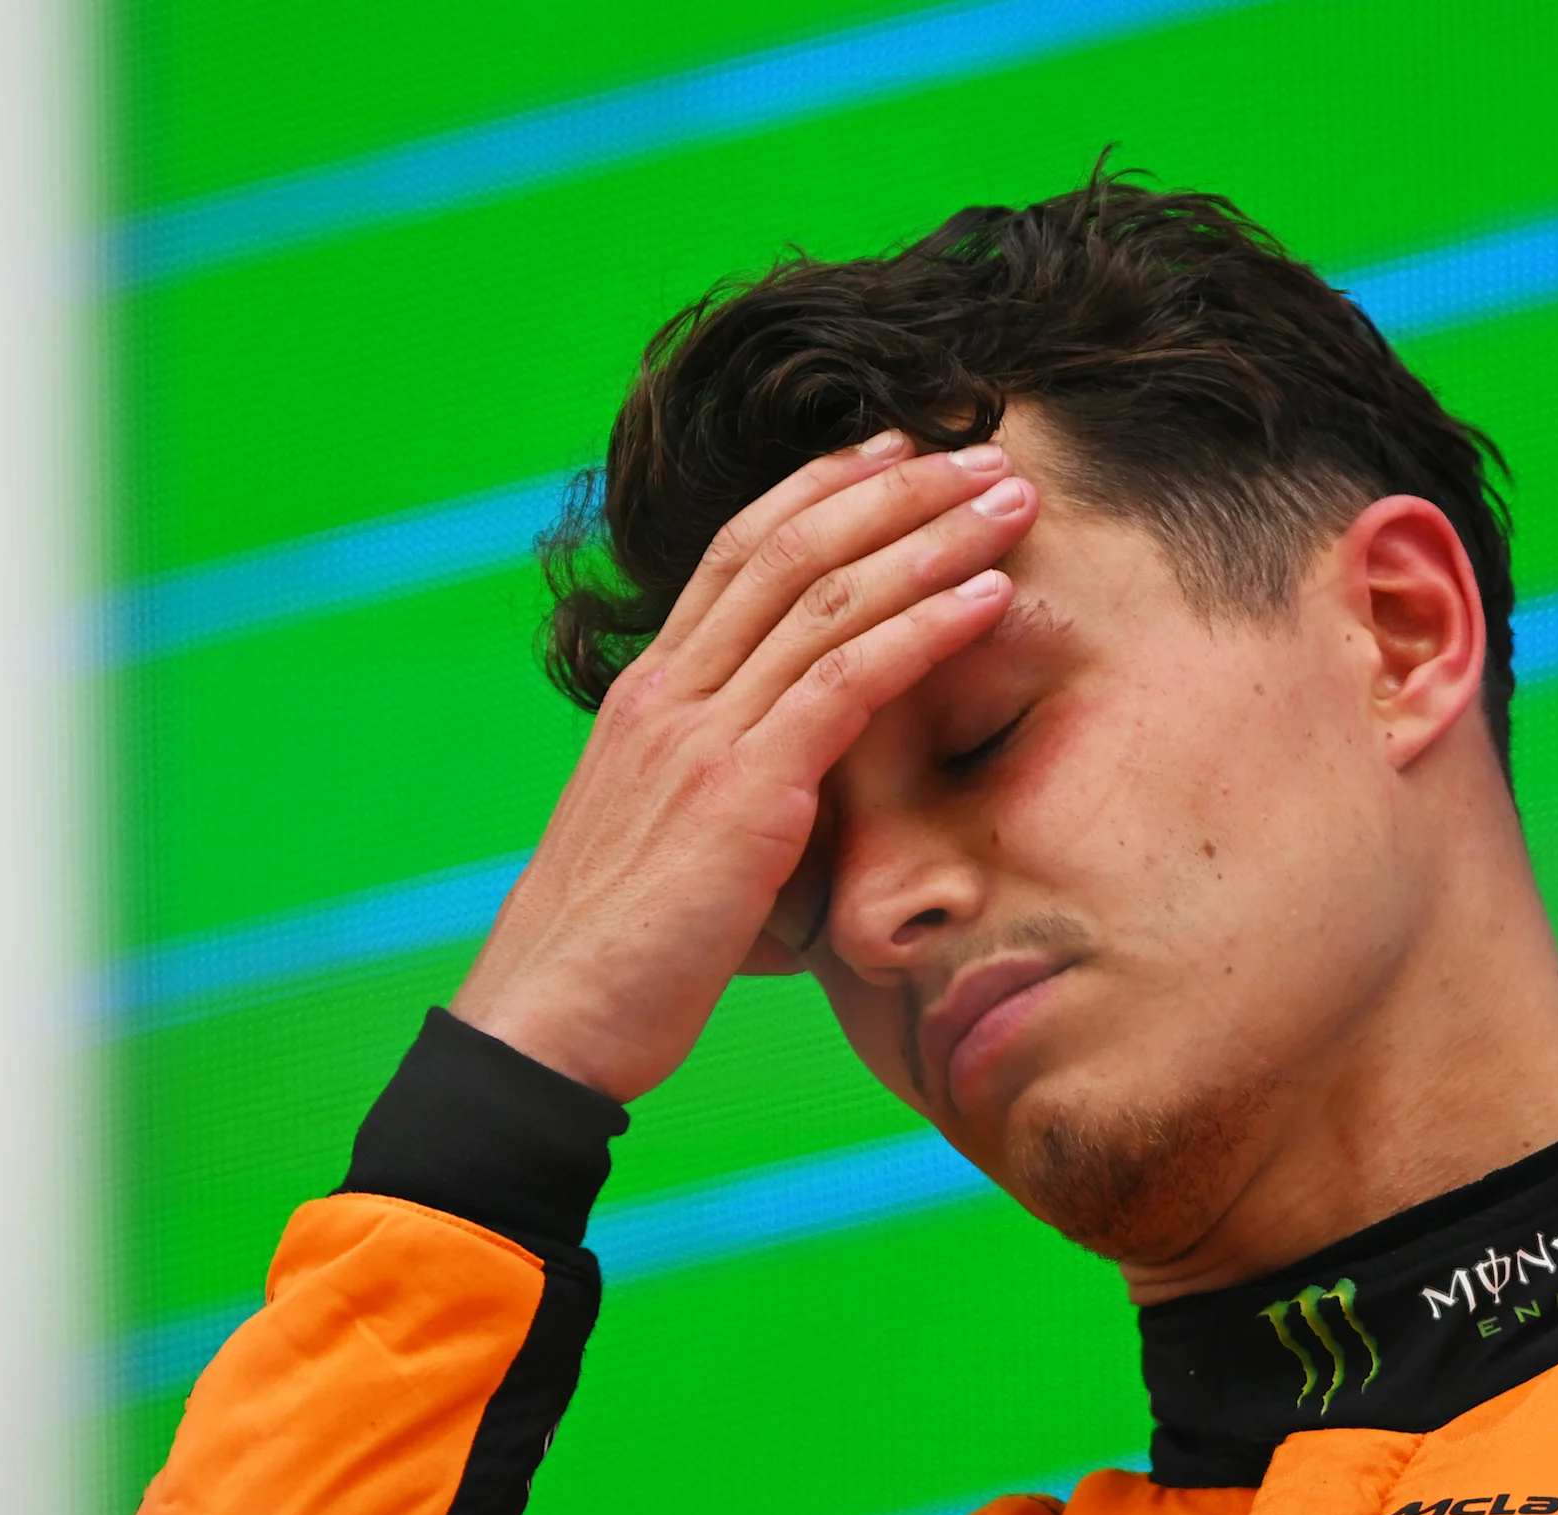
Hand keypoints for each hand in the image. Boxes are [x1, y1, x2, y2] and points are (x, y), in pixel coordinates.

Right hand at [451, 432, 1035, 1098]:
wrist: (548, 1022)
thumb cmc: (616, 964)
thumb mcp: (676, 854)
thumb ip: (737, 806)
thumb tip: (806, 818)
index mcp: (648, 698)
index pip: (739, 552)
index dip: (824, 490)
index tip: (898, 455)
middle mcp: (670, 694)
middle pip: (791, 546)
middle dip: (895, 487)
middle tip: (980, 449)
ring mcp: (702, 735)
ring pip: (829, 594)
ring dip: (931, 536)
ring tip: (1009, 498)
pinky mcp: (742, 791)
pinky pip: (849, 681)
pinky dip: (927, 626)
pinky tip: (992, 595)